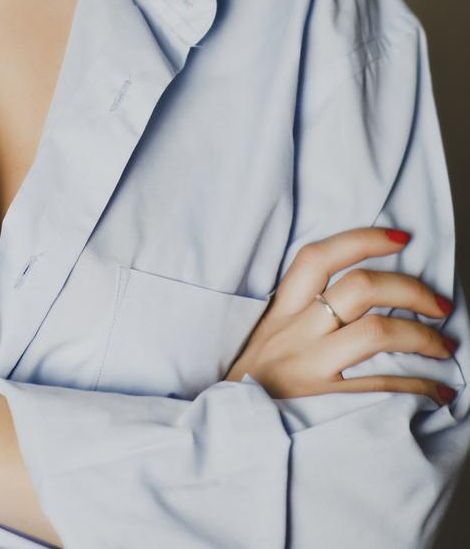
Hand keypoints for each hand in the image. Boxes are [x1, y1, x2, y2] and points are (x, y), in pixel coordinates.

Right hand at [226, 227, 456, 403]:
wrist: (225, 432)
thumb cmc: (253, 382)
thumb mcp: (266, 335)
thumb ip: (300, 311)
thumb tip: (357, 292)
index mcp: (281, 310)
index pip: (319, 257)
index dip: (362, 239)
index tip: (400, 238)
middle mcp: (296, 333)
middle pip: (359, 288)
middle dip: (410, 289)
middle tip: (438, 302)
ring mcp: (311, 368)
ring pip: (376, 332)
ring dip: (422, 336)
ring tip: (444, 345)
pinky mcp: (325, 404)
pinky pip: (383, 386)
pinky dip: (418, 385)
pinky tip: (437, 390)